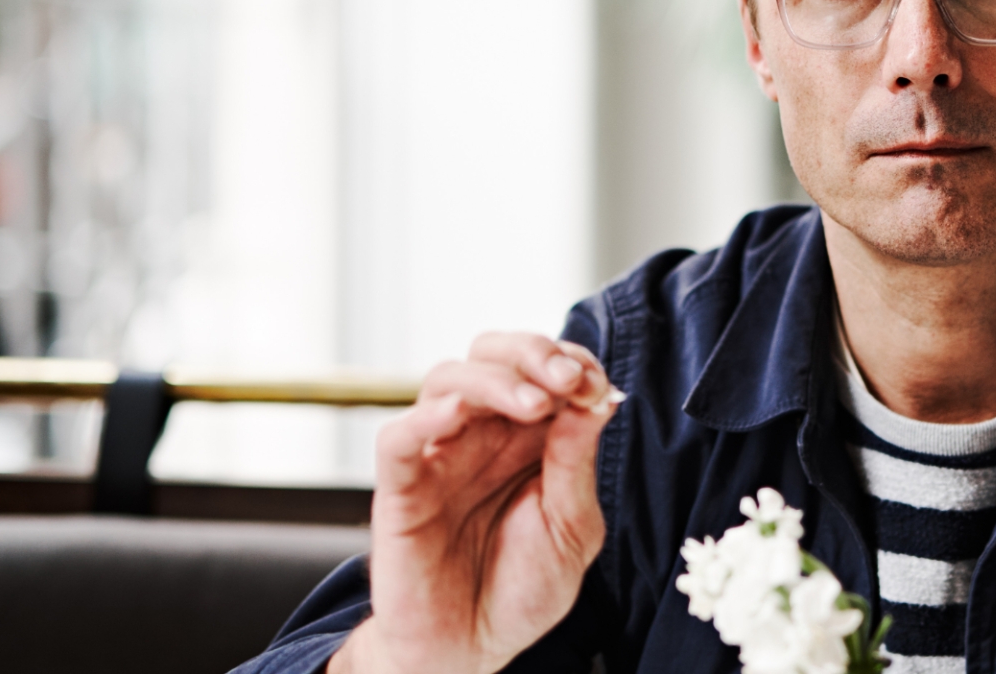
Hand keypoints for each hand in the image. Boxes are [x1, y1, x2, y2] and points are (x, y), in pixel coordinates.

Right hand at [330, 333, 621, 673]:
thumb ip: (577, 464)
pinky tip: (458, 416)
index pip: (544, 369)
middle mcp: (482, 435)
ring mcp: (440, 456)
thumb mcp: (573, 529)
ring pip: (446, 380)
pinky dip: (425, 417)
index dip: (571, 363)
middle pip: (492, 355)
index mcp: (530, 437)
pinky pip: (398, 438)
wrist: (473, 650)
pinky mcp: (401, 490)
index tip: (597, 385)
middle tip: (567, 377)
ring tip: (535, 404)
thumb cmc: (524, 588)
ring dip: (493, 379)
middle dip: (532, 352)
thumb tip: (597, 398)